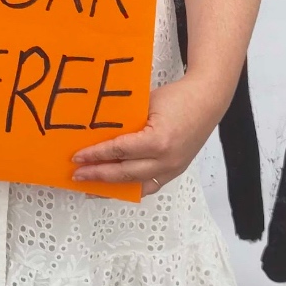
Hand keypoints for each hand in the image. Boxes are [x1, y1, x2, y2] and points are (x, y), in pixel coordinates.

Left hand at [71, 73, 226, 191]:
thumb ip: (126, 121)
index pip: (119, 151)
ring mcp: (173, 168)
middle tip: (77, 175)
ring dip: (112, 187)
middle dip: (98, 175)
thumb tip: (99, 132)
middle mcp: (166, 160)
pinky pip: (150, 185)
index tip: (77, 158)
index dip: (95, 155)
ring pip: (136, 185)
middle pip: (124, 173)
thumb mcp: (146, 104)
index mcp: (157, 141)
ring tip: (91, 188)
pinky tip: (116, 188)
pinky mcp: (176, 170)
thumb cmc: (178, 97)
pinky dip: (132, 188)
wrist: (207, 100)